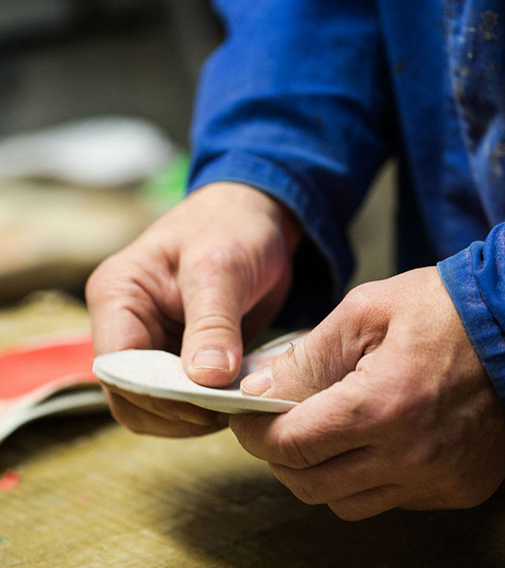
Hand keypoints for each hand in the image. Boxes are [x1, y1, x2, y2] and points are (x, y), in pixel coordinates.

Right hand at [86, 182, 298, 436]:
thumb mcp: (221, 268)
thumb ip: (212, 323)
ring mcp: (153, 342)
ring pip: (155, 405)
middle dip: (177, 411)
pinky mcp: (180, 354)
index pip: (117, 367)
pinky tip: (237, 400)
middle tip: (229, 411)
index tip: (208, 404)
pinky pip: (183, 398)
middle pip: (131, 395)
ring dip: (193, 416)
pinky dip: (207, 406)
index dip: (157, 395)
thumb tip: (206, 380)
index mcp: (118, 296)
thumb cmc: (232, 228)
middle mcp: (126, 324)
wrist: (256, 219)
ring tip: (238, 407)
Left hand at [230, 267, 504, 519]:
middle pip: (312, 484)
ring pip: (347, 502)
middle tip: (274, 427)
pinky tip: (366, 442)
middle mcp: (412, 456)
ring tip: (318, 434)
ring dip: (320, 473)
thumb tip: (262, 389)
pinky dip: (363, 478)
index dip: (257, 434)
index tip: (245, 419)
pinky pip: (390, 499)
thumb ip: (307, 357)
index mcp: (384, 405)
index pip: (294, 445)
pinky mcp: (458, 488)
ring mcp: (439, 480)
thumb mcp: (364, 313)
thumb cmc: (442, 310)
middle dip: (280, 458)